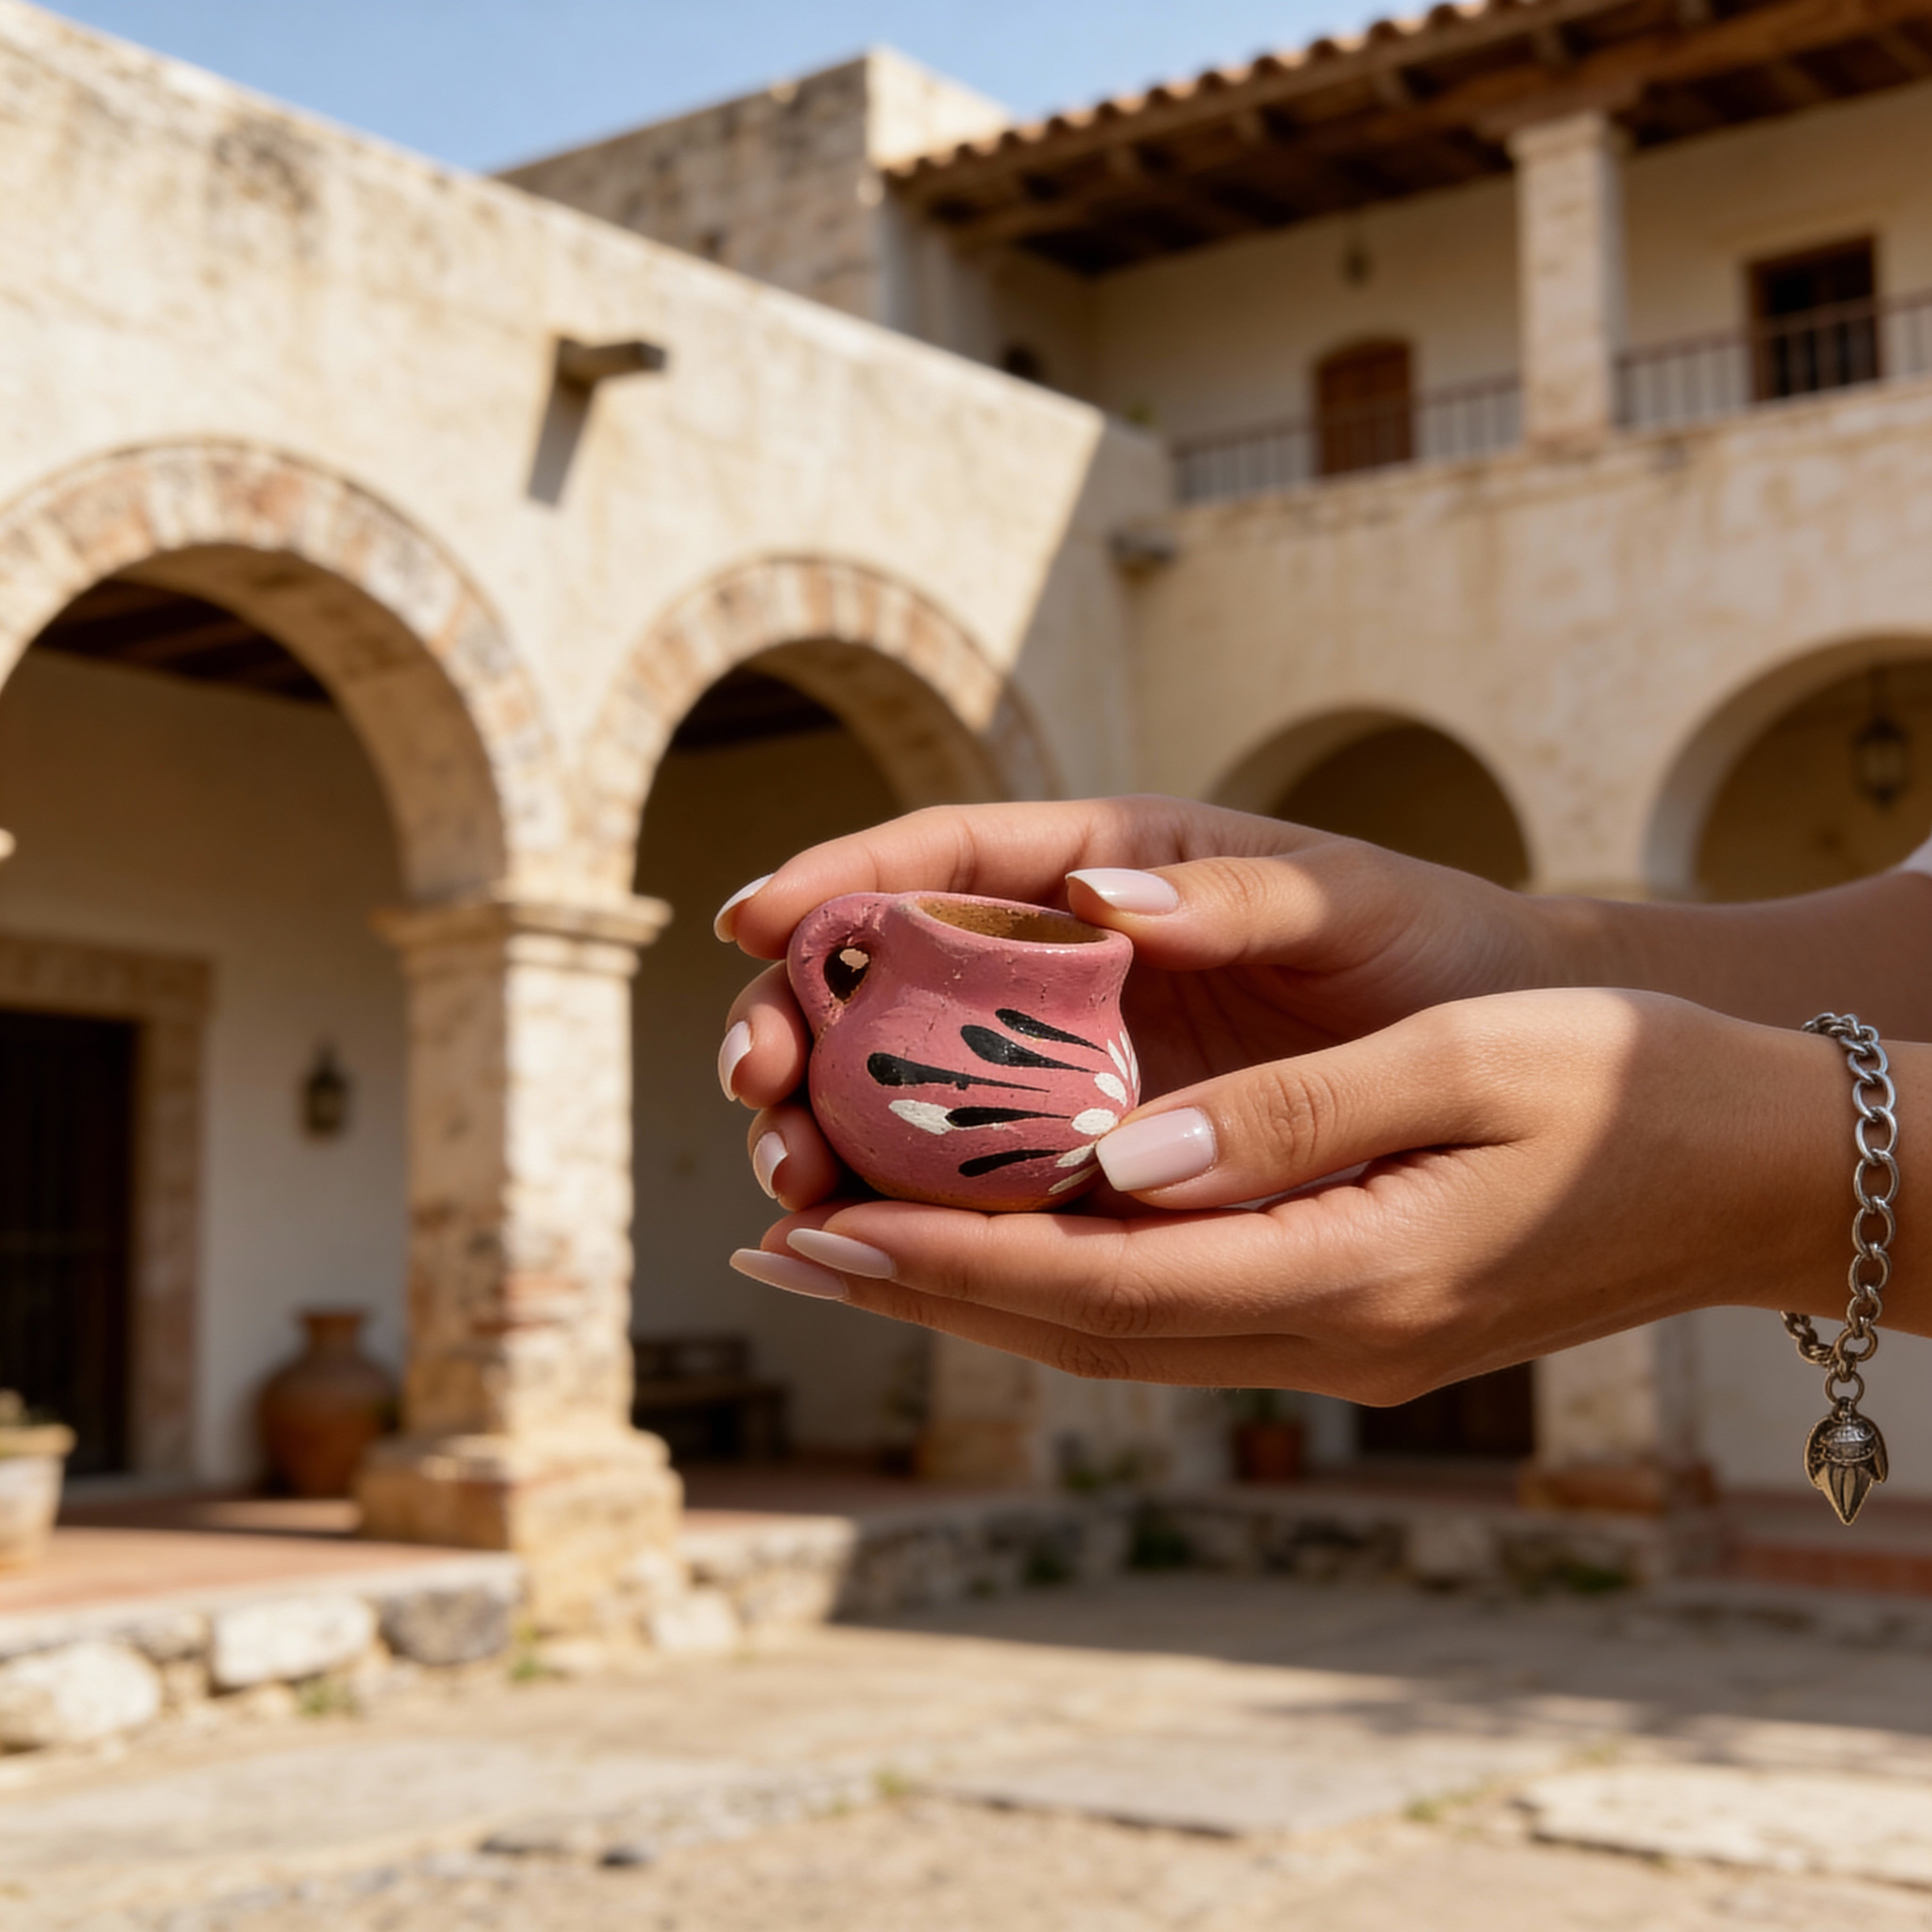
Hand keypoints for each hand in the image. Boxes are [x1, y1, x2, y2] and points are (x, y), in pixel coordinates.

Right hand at [718, 796, 1588, 1212]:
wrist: (1498, 1045)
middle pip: (885, 978)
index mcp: (1102, 867)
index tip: (750, 919)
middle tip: (760, 1084)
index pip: (940, 858)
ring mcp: (1071, 1061)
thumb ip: (1238, 898)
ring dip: (830, 1125)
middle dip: (798, 1025)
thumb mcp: (1345, 903)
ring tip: (791, 1177)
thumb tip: (1096, 893)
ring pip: (910, 1086)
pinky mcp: (1098, 1151)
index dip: (834, 879)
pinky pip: (983, 1173)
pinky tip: (867, 1235)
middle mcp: (1063, 963)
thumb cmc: (1426, 943)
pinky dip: (914, 1199)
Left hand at [738, 990, 1878, 1395]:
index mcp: (1351, 1276)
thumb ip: (1294, 1121)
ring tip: (848, 1245)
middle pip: (1081, 1331)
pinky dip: (1063, 1282)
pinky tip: (1003, 1239)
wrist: (1753, 1166)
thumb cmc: (1623, 1088)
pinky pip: (1168, 1312)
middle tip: (779, 1246)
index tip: (822, 1228)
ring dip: (975, 1293)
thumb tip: (1124, 1163)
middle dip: (922, 1290)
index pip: (1100, 1283)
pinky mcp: (1348, 1315)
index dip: (949, 1259)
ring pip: (1113, 1334)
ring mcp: (1340, 1342)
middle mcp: (1329, 1335)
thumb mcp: (1468, 1069)